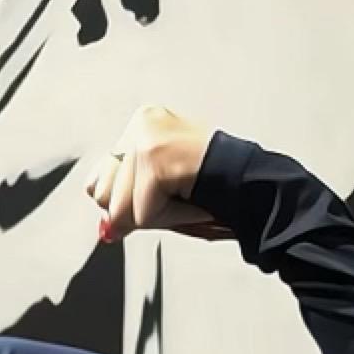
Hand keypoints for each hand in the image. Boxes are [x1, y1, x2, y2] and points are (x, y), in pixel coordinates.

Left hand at [85, 104, 230, 241]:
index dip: (126, 203)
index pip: (99, 181)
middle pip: (102, 195)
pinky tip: (192, 200)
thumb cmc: (214, 186)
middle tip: (177, 196)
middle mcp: (141, 123)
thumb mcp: (161, 189)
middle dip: (137, 210)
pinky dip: (169, 218)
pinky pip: (141, 213)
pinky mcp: (154, 157)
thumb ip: (128, 201)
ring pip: (119, 208)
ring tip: (186, 197)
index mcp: (142, 123)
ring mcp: (146, 138)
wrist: (254, 184)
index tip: (159, 195)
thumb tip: (107, 230)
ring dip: (155, 215)